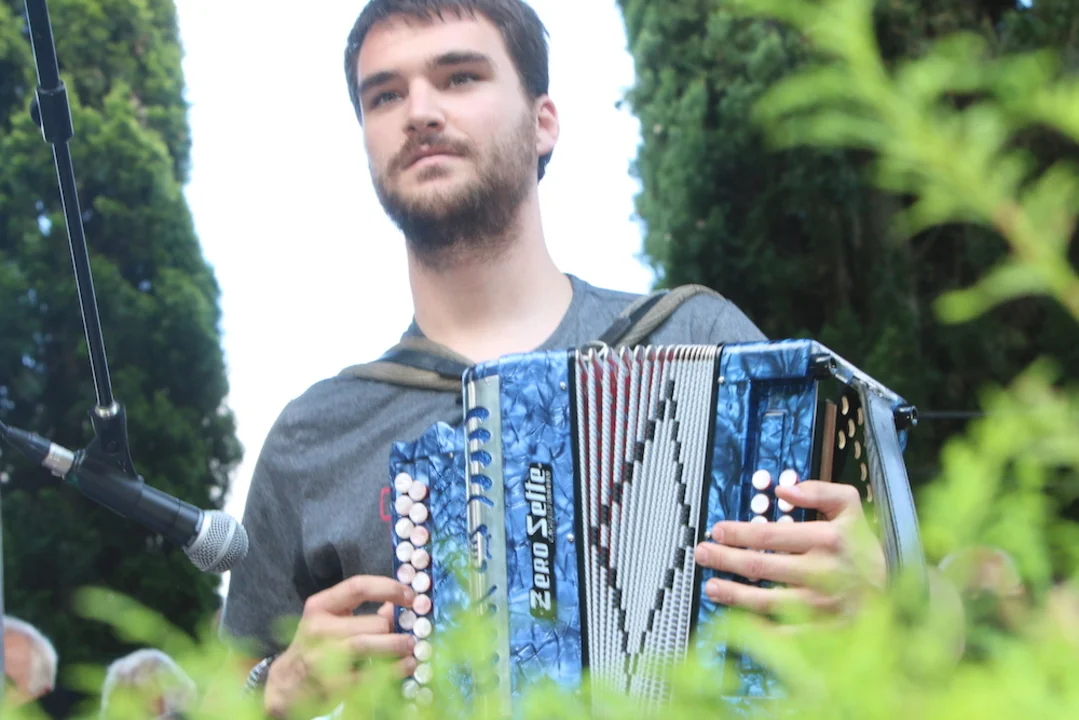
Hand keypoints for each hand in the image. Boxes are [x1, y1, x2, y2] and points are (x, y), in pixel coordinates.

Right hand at [264, 576, 416, 717]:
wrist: (286, 684)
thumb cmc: (316, 647)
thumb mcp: (333, 622)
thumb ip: (365, 613)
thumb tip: (400, 607)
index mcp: (320, 606)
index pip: (358, 586)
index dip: (389, 588)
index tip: (412, 596)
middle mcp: (318, 628)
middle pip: (371, 623)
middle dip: (396, 628)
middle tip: (412, 632)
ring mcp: (321, 657)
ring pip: (368, 645)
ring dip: (396, 647)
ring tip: (412, 647)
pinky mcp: (330, 683)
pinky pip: (368, 675)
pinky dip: (392, 671)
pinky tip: (406, 667)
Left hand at [694, 481, 885, 617]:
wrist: (897, 593)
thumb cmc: (863, 549)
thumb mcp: (851, 508)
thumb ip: (819, 492)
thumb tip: (784, 489)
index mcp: (828, 539)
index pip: (770, 535)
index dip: (738, 533)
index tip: (717, 531)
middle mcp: (823, 573)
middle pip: (759, 566)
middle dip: (724, 559)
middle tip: (702, 553)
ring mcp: (822, 606)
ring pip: (765, 601)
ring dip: (732, 594)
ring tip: (711, 586)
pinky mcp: (823, 632)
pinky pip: (783, 635)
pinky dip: (757, 629)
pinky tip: (737, 619)